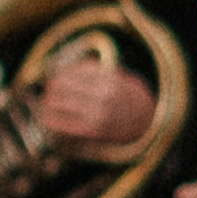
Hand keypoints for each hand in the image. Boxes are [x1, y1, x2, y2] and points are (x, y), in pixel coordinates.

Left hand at [37, 53, 153, 151]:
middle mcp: (103, 95)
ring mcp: (98, 114)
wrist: (148, 123)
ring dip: (49, 101)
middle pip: (63, 86)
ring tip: (48, 101)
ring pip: (60, 103)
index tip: (56, 75)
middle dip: (52, 86)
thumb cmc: (129, 98)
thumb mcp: (120, 77)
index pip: (74, 71)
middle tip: (49, 88)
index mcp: (109, 79)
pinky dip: (53, 119)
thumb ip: (97, 70)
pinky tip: (49, 117)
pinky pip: (64, 123)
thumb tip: (68, 66)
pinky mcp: (93, 131)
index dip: (61, 72)